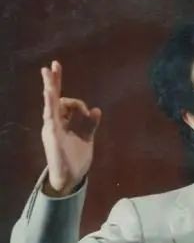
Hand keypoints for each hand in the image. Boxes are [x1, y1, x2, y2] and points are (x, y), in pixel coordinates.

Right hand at [41, 60, 101, 194]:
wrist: (70, 177)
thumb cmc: (76, 160)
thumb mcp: (87, 139)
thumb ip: (91, 125)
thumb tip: (97, 110)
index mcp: (63, 123)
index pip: (66, 103)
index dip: (76, 102)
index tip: (90, 113)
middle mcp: (55, 122)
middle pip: (54, 97)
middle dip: (54, 81)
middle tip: (55, 64)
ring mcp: (52, 127)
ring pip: (51, 102)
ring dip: (50, 85)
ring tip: (48, 71)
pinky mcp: (52, 133)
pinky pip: (50, 115)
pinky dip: (49, 102)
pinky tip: (48, 90)